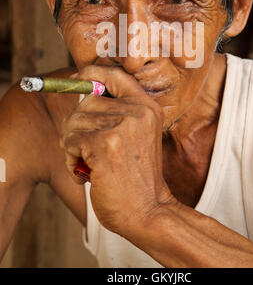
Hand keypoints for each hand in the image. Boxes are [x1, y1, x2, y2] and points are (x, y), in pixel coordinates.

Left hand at [60, 65, 174, 238]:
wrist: (149, 211)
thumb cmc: (136, 175)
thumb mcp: (138, 135)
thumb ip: (118, 112)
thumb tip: (82, 90)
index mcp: (147, 106)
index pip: (115, 74)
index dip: (91, 73)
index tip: (78, 78)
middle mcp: (137, 111)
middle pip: (86, 101)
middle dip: (77, 125)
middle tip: (85, 148)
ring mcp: (122, 127)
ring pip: (74, 122)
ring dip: (72, 146)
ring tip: (89, 164)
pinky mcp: (104, 146)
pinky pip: (70, 141)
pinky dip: (70, 159)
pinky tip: (86, 173)